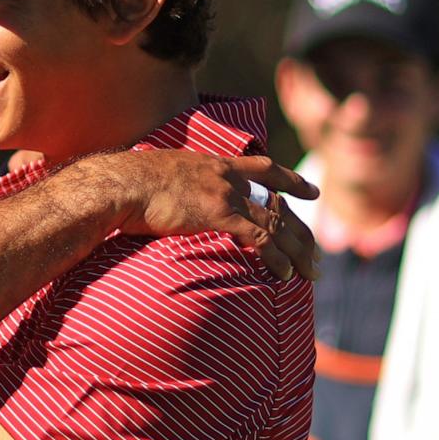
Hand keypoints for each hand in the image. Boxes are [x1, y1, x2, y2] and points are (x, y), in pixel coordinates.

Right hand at [81, 149, 319, 281]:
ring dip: (297, 251)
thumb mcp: (163, 173)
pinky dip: (276, 258)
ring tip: (310, 272)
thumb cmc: (130, 184)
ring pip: (277, 223)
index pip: (266, 169)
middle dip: (301, 231)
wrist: (122, 184)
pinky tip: (285, 275)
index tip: (311, 192)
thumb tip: (172, 197)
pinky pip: (260, 239)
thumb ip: (180, 184)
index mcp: (217, 164)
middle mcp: (229, 177)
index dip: (292, 181)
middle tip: (316, 253)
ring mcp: (226, 194)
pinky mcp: (219, 214)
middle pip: (279, 204)